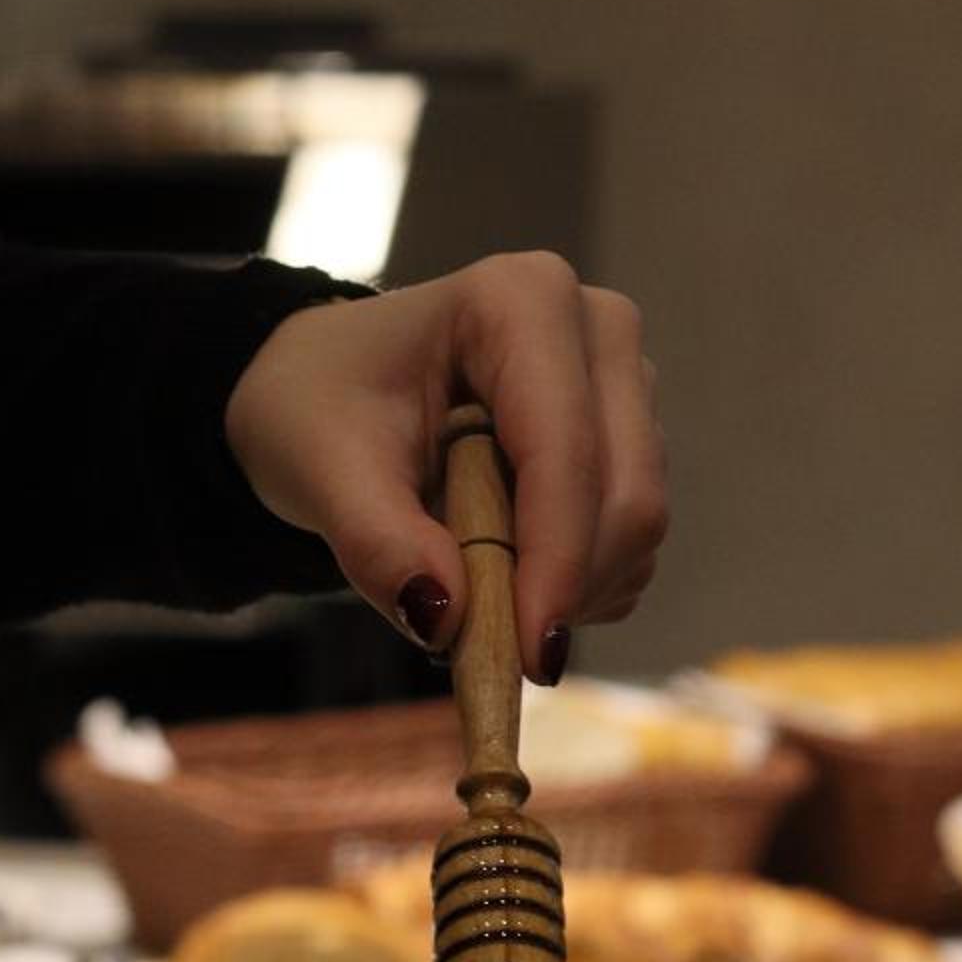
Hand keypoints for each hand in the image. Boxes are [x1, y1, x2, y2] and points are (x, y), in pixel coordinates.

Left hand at [225, 251, 667, 679]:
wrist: (332, 397)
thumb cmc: (322, 409)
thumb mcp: (322, 472)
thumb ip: (379, 544)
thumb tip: (448, 620)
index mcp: (523, 303)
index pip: (566, 454)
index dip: (556, 564)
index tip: (529, 658)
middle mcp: (596, 330)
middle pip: (627, 496)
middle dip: (567, 586)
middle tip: (491, 638)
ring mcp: (624, 385)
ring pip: (639, 527)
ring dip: (573, 590)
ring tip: (482, 581)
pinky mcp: (632, 441)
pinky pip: (633, 547)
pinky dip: (583, 587)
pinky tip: (516, 573)